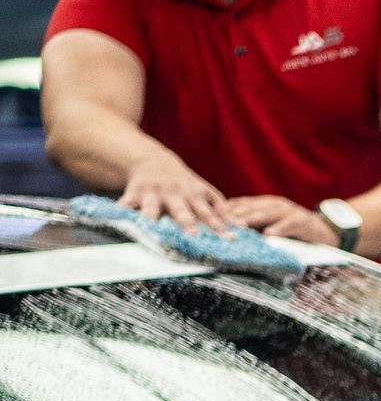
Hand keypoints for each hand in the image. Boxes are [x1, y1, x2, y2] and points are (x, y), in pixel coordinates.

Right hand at [120, 145, 237, 231]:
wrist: (151, 160)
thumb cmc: (183, 183)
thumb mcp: (204, 192)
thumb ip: (222, 210)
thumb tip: (243, 228)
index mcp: (193, 195)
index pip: (209, 214)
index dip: (219, 227)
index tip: (230, 240)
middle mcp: (174, 194)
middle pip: (182, 210)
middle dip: (186, 222)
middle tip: (193, 235)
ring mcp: (153, 194)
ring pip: (152, 208)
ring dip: (152, 217)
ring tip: (151, 228)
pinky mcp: (133, 194)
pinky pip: (126, 204)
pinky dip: (122, 211)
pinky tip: (118, 219)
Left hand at [225, 195, 338, 244]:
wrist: (322, 229)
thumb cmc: (294, 229)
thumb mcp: (272, 223)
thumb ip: (255, 223)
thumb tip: (230, 228)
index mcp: (266, 203)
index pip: (242, 203)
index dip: (227, 209)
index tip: (211, 215)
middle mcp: (275, 204)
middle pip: (251, 207)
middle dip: (235, 213)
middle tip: (219, 221)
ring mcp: (288, 211)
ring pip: (266, 214)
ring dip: (252, 219)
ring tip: (239, 227)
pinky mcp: (301, 221)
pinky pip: (287, 225)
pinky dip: (278, 229)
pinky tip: (268, 235)